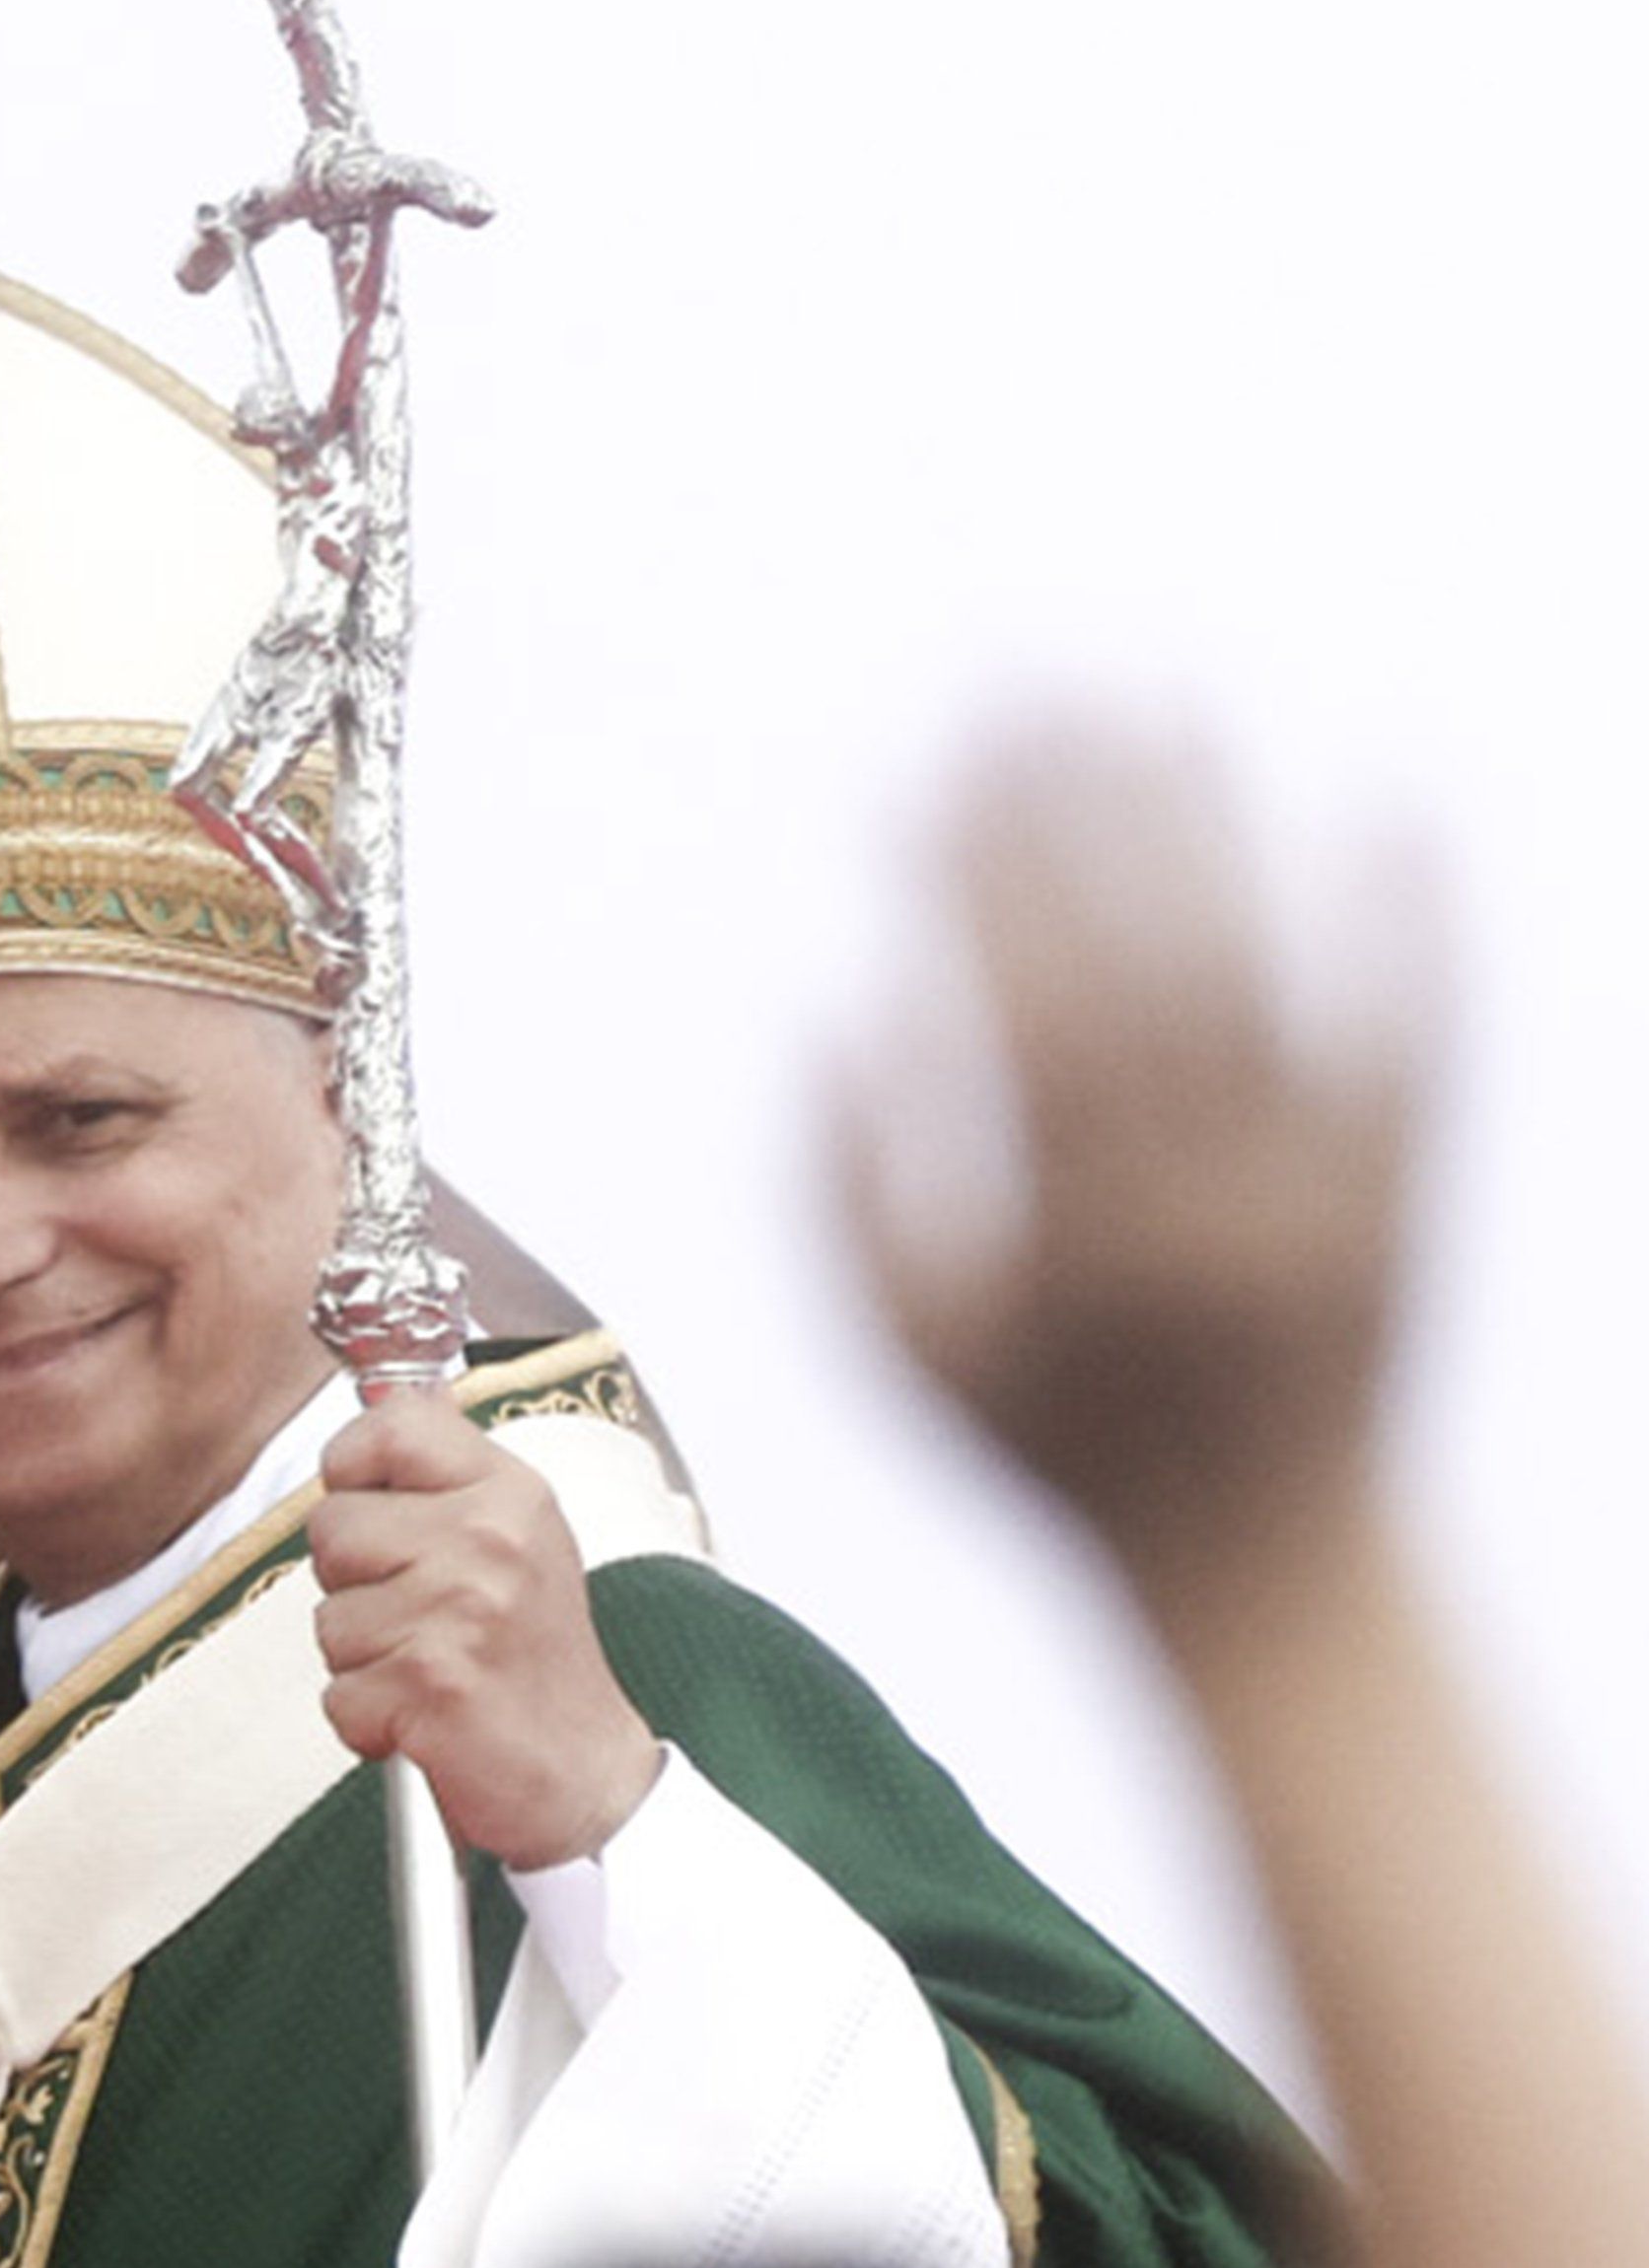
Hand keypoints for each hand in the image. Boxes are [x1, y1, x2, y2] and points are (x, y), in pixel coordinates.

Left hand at [307, 1392, 663, 1868]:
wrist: (584, 1774)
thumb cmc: (533, 1662)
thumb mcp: (514, 1539)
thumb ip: (444, 1475)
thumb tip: (380, 1390)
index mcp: (511, 1494)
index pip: (392, 1426)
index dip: (353, 1467)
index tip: (375, 1508)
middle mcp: (490, 1540)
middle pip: (331, 1526)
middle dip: (353, 1585)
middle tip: (423, 1621)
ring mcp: (462, 1610)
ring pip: (326, 1618)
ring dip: (362, 1661)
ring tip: (432, 1672)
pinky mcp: (432, 1683)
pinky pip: (336, 1694)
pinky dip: (367, 1723)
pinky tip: (425, 1720)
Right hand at [838, 713, 1428, 1590]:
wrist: (1268, 1578)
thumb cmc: (1055, 1456)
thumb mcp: (908, 1351)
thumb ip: (850, 1187)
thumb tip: (844, 1002)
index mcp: (1063, 1242)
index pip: (1014, 1007)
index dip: (971, 878)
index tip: (932, 766)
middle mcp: (1200, 1207)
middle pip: (1136, 963)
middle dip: (1077, 815)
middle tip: (1037, 688)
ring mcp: (1323, 1196)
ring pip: (1267, 975)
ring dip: (1216, 825)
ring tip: (1170, 701)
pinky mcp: (1417, 1191)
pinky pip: (1424, 1033)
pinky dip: (1411, 912)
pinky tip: (1389, 794)